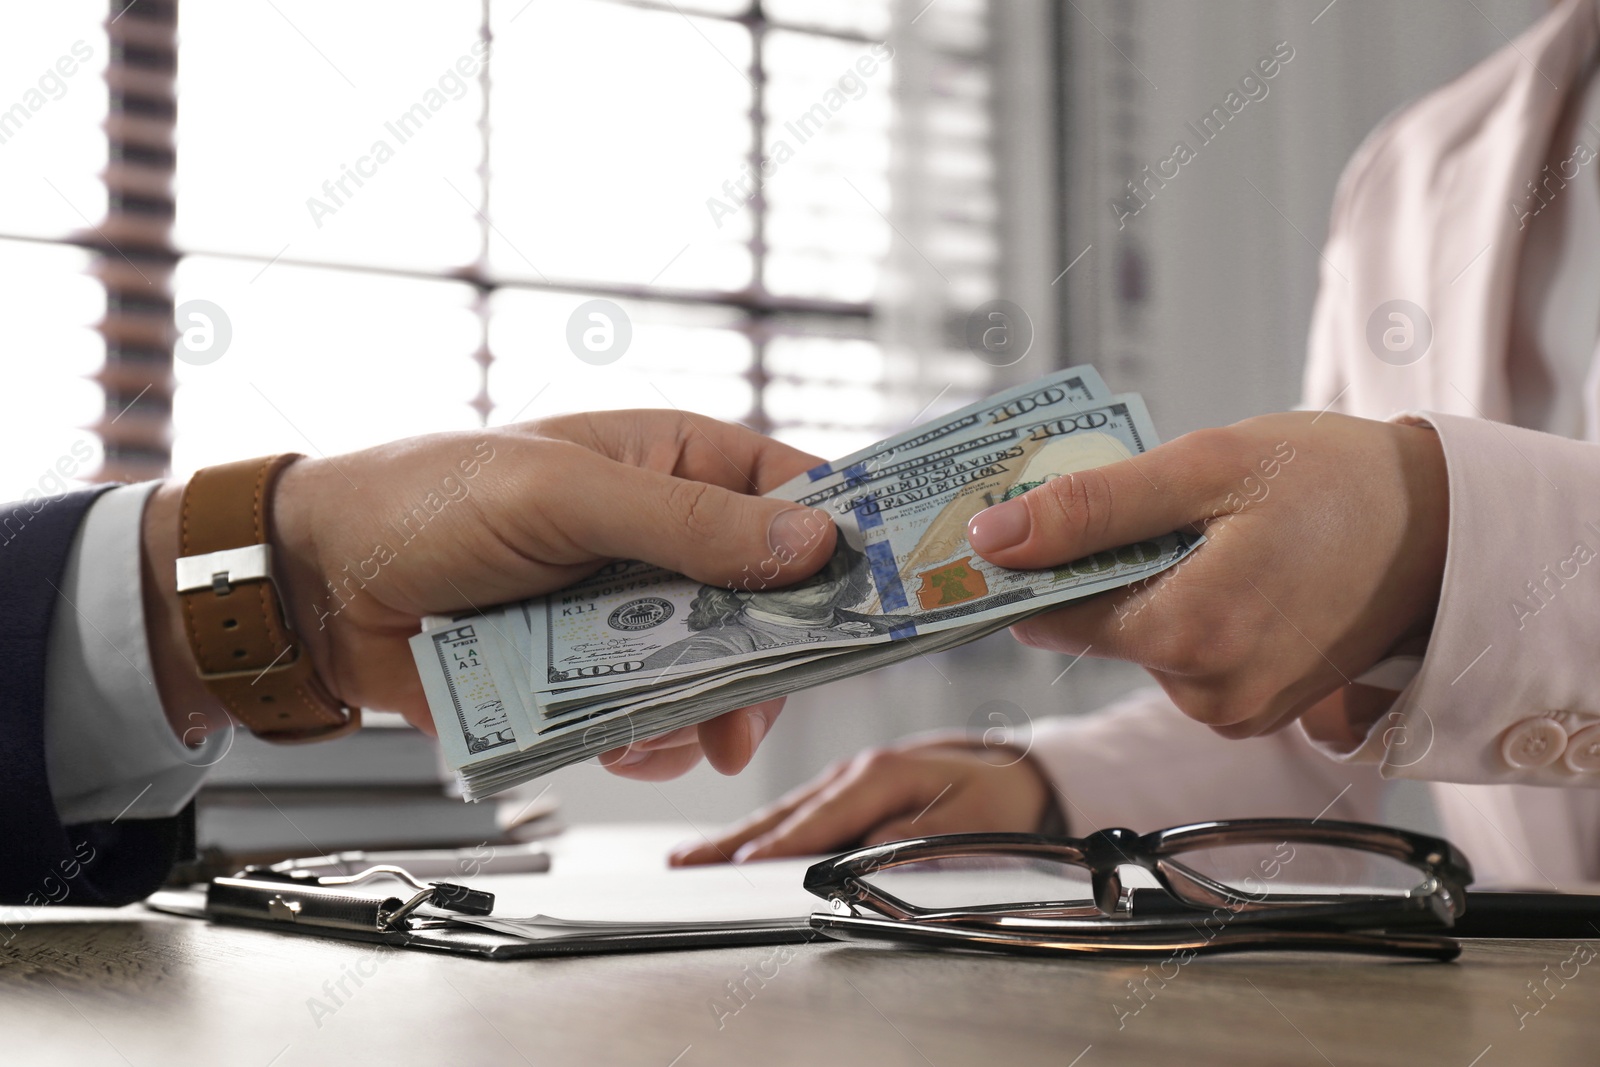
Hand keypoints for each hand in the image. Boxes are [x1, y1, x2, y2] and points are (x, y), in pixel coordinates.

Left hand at [141, 410, 836, 775]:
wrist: (322, 591)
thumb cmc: (431, 502)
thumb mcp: (566, 494)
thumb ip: (690, 523)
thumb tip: (812, 543)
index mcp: (675, 462)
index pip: (796, 492)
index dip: (845, 543)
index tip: (883, 601)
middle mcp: (667, 536)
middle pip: (771, 601)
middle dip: (771, 659)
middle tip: (758, 709)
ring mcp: (632, 609)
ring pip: (722, 671)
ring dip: (710, 711)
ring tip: (675, 738)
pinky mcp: (595, 674)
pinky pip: (661, 717)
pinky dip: (655, 742)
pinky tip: (624, 748)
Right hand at [669, 732, 1052, 864]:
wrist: (1018, 772)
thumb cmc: (998, 800)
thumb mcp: (971, 823)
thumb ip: (914, 841)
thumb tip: (858, 857)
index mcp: (883, 774)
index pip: (818, 817)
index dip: (778, 846)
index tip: (740, 870)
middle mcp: (856, 771)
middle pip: (785, 813)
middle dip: (732, 841)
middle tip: (682, 866)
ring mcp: (847, 778)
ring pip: (782, 812)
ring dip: (735, 836)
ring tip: (687, 860)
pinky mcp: (847, 790)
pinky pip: (795, 813)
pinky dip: (759, 830)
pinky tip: (729, 847)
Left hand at [965, 411, 1449, 738]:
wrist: (1439, 528)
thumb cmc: (1331, 484)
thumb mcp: (1203, 469)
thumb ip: (1092, 508)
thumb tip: (994, 539)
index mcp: (1189, 636)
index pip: (1051, 613)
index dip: (1030, 563)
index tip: (1022, 521)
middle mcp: (1206, 694)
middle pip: (1097, 626)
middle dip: (1103, 565)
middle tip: (1155, 506)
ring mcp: (1233, 712)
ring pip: (1138, 642)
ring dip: (1150, 586)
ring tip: (1212, 536)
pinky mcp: (1252, 711)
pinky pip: (1183, 658)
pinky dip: (1188, 611)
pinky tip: (1230, 571)